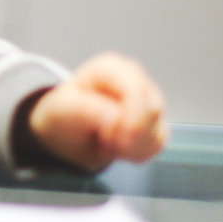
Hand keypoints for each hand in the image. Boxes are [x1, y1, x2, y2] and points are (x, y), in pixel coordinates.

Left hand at [27, 52, 166, 170]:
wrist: (65, 131)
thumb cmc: (64, 113)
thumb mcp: (64, 110)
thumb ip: (88, 110)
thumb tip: (116, 117)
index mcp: (111, 68)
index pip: (136, 91)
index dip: (128, 119)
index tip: (108, 137)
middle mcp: (135, 79)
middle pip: (152, 110)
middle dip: (128, 137)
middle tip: (103, 143)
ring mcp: (148, 100)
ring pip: (158, 129)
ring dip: (131, 147)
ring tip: (105, 144)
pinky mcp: (155, 121)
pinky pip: (158, 143)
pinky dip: (138, 153)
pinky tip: (118, 149)